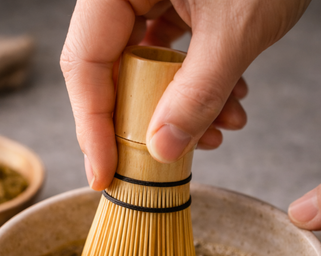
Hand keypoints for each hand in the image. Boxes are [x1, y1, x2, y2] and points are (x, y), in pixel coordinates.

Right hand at [60, 0, 309, 189]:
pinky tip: (229, 101)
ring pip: (147, 68)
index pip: (85, 62)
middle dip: (146, 121)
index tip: (103, 173)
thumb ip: (197, 93)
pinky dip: (199, 85)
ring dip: (183, 109)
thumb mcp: (235, 31)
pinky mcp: (178, 2)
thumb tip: (163, 149)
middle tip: (160, 160)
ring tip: (221, 127)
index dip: (91, 126)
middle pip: (113, 70)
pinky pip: (174, 56)